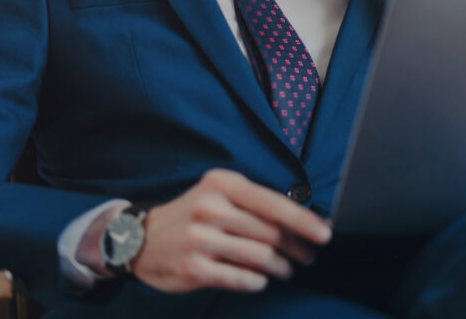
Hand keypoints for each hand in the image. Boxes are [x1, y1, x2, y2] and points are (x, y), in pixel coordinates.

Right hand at [79, 169, 330, 293]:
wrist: (140, 238)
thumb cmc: (193, 215)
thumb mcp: (219, 195)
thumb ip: (255, 205)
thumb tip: (303, 221)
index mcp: (223, 184)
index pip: (273, 202)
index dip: (304, 220)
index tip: (325, 233)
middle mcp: (211, 207)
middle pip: (270, 233)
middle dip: (296, 248)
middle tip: (307, 256)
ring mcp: (200, 238)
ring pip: (259, 256)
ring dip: (281, 267)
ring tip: (286, 269)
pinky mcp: (193, 267)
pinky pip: (239, 278)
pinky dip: (257, 281)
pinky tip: (261, 279)